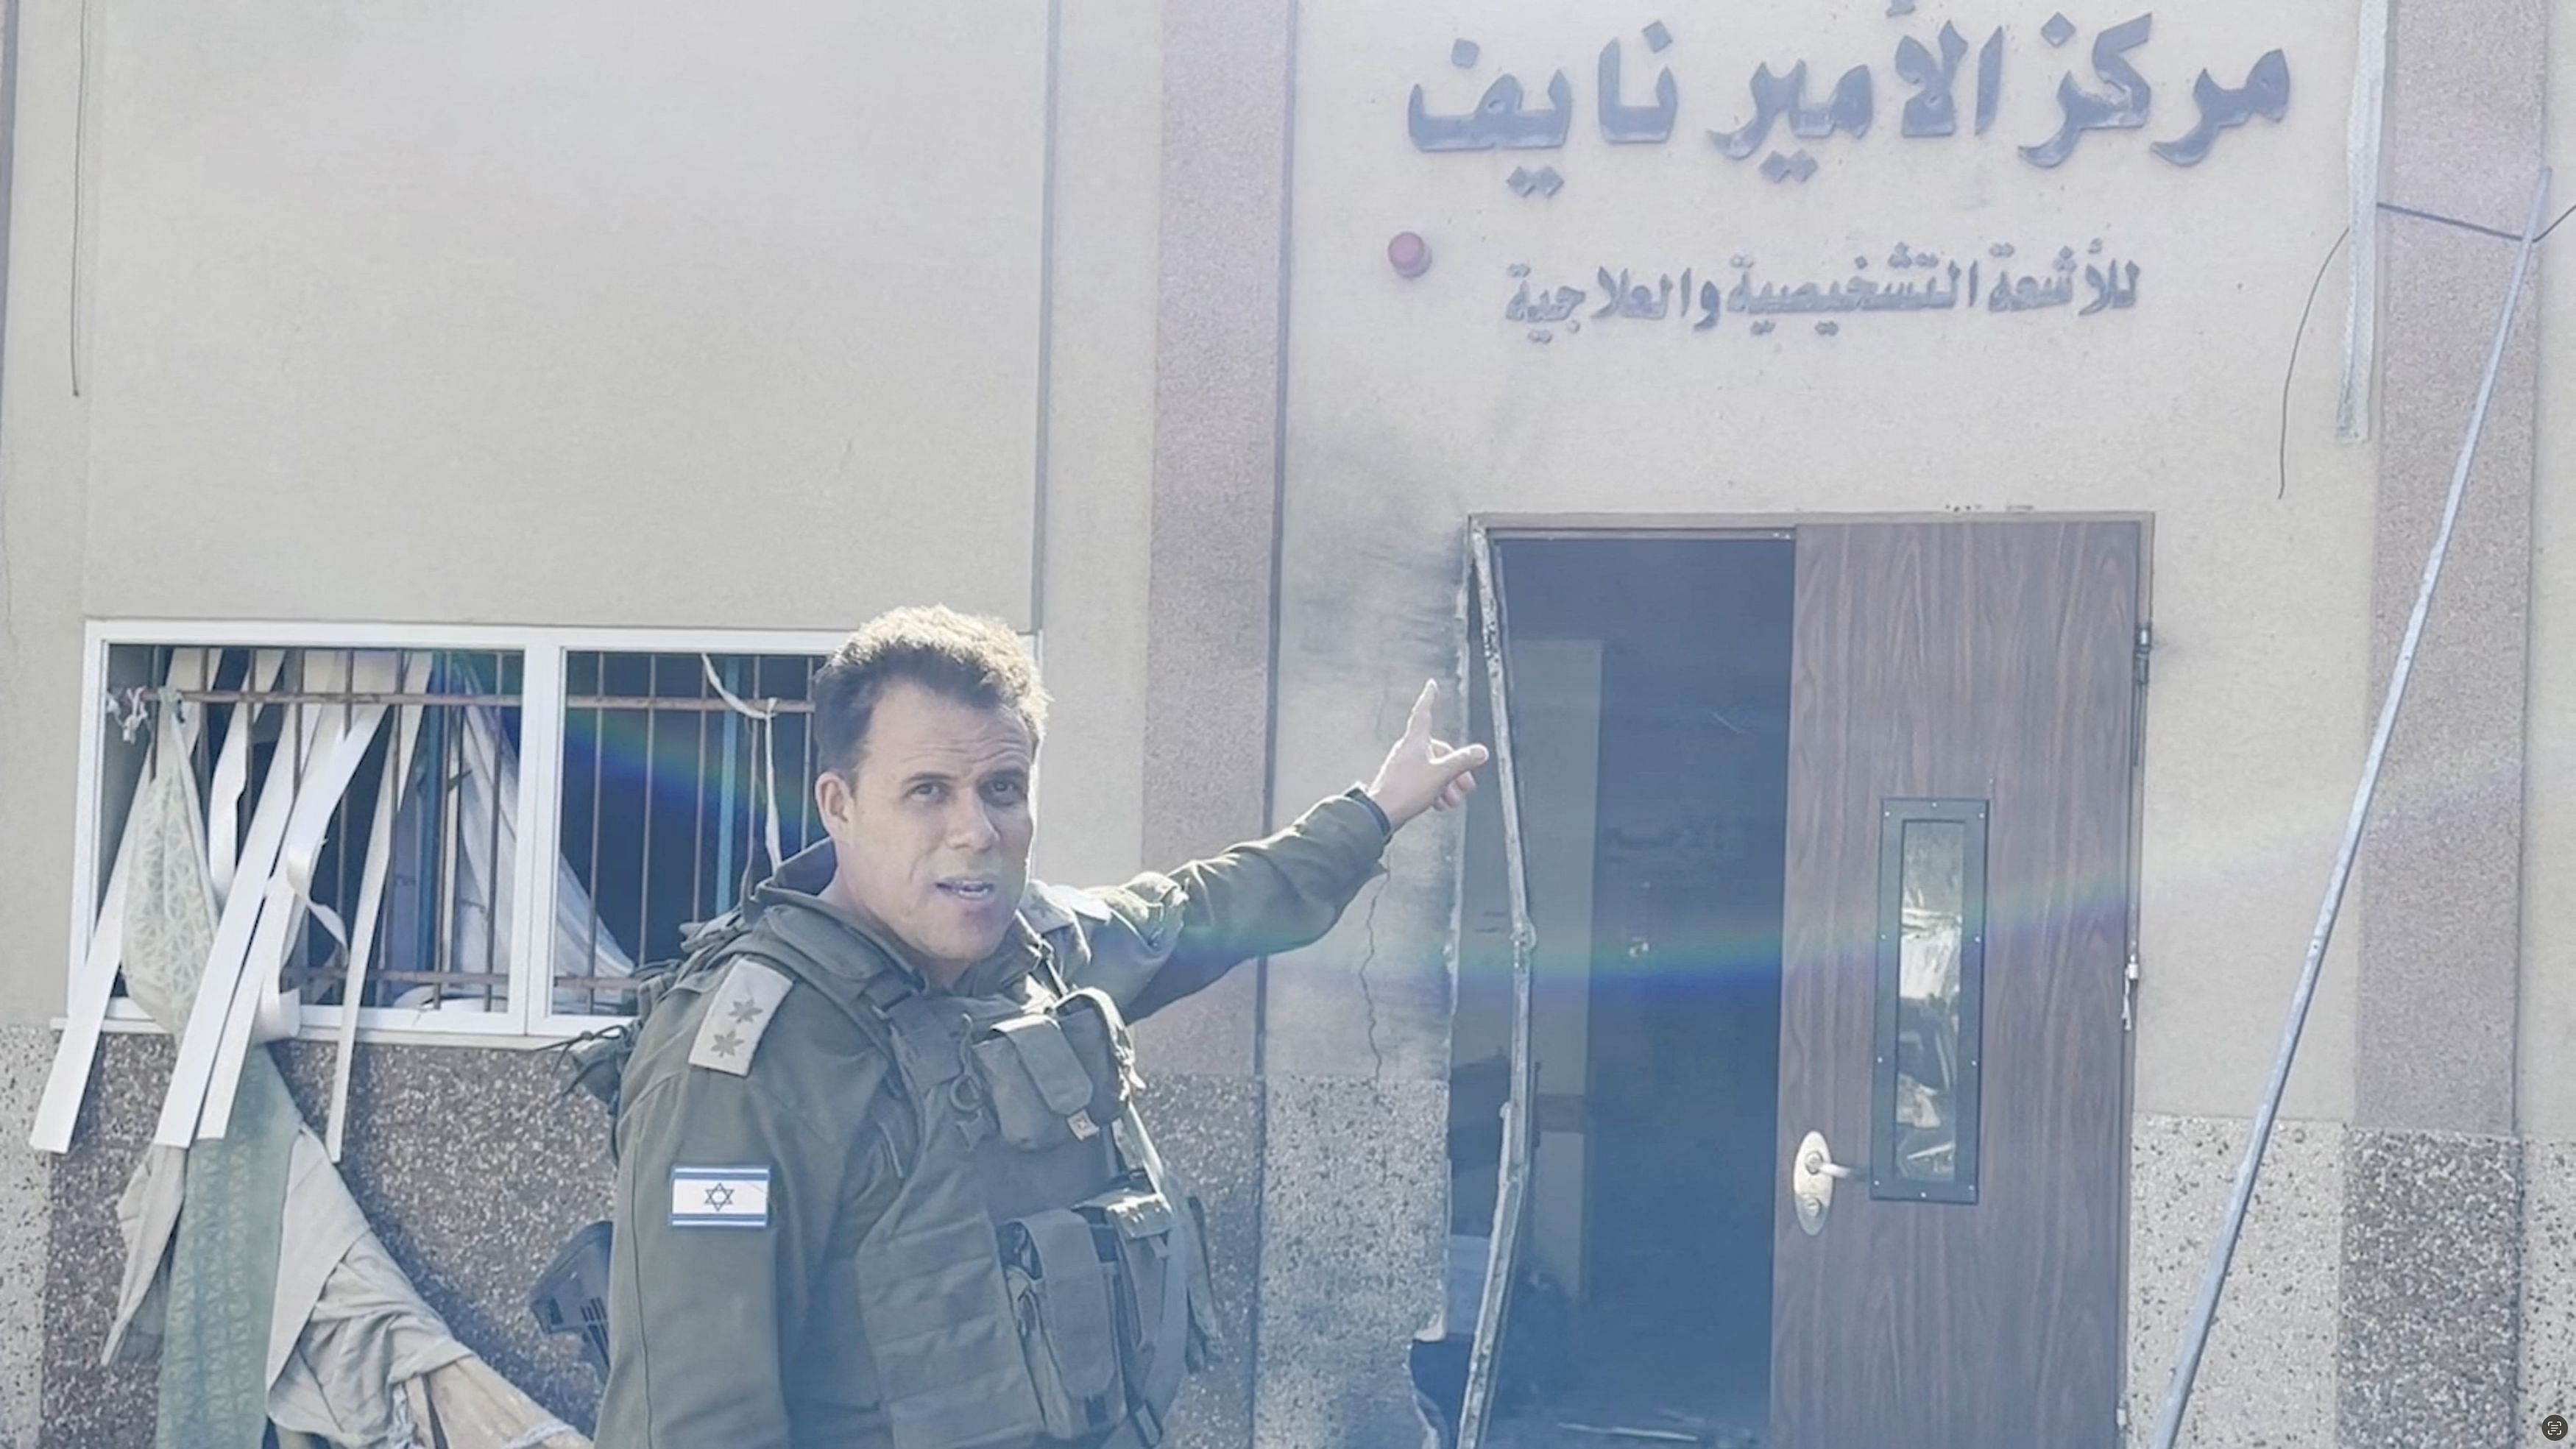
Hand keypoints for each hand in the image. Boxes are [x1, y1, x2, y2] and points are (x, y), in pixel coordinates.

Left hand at [1365, 681, 1490, 831]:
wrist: (1382, 813)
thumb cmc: (1405, 790)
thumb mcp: (1441, 774)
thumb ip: (1463, 762)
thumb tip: (1480, 752)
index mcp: (1416, 741)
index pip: (1424, 712)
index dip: (1429, 698)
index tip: (1431, 686)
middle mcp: (1409, 750)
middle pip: (1440, 752)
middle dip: (1456, 770)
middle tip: (1465, 786)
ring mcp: (1406, 766)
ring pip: (1435, 770)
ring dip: (1447, 786)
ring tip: (1450, 800)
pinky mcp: (1403, 782)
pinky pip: (1426, 782)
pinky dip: (1436, 792)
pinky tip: (1438, 804)